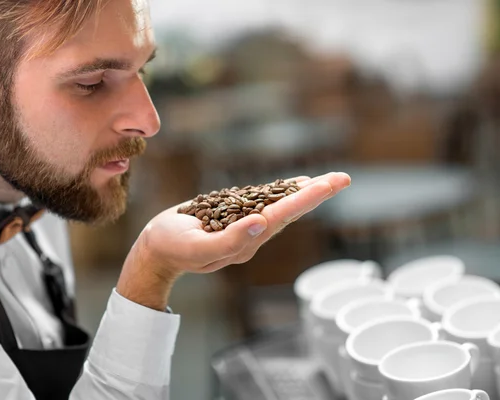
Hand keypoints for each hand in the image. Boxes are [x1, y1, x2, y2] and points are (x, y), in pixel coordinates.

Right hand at [117, 172, 349, 309]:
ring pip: (281, 206)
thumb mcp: (196, 248)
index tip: (328, 185)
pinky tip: (296, 186)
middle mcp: (251, 235)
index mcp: (245, 242)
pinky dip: (283, 192)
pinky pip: (265, 202)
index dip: (306, 199)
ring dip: (305, 192)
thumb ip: (230, 240)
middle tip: (343, 178)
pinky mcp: (235, 218)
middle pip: (290, 211)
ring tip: (329, 180)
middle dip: (316, 194)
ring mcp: (244, 227)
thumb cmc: (172, 248)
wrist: (156, 250)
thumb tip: (262, 223)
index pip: (281, 217)